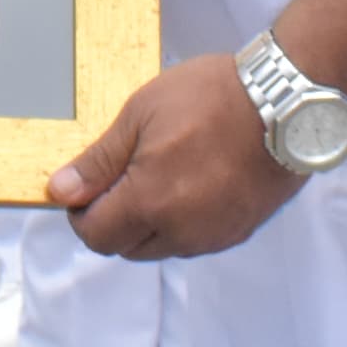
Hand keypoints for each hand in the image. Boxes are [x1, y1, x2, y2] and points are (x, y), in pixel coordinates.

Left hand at [47, 52, 299, 260]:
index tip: (85, 186)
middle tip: (121, 175)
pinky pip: (194, 240)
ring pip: (161, 247)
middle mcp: (181, 231)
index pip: (95, 236)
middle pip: (126, 248)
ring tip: (160, 171)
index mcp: (150, 202)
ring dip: (147, 223)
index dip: (81, 213)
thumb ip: (99, 160)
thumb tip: (61, 191)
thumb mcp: (141, 114)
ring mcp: (213, 236)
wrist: (285, 103)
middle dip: (113, 220)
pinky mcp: (238, 232)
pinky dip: (180, 221)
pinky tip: (189, 181)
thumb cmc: (212, 98)